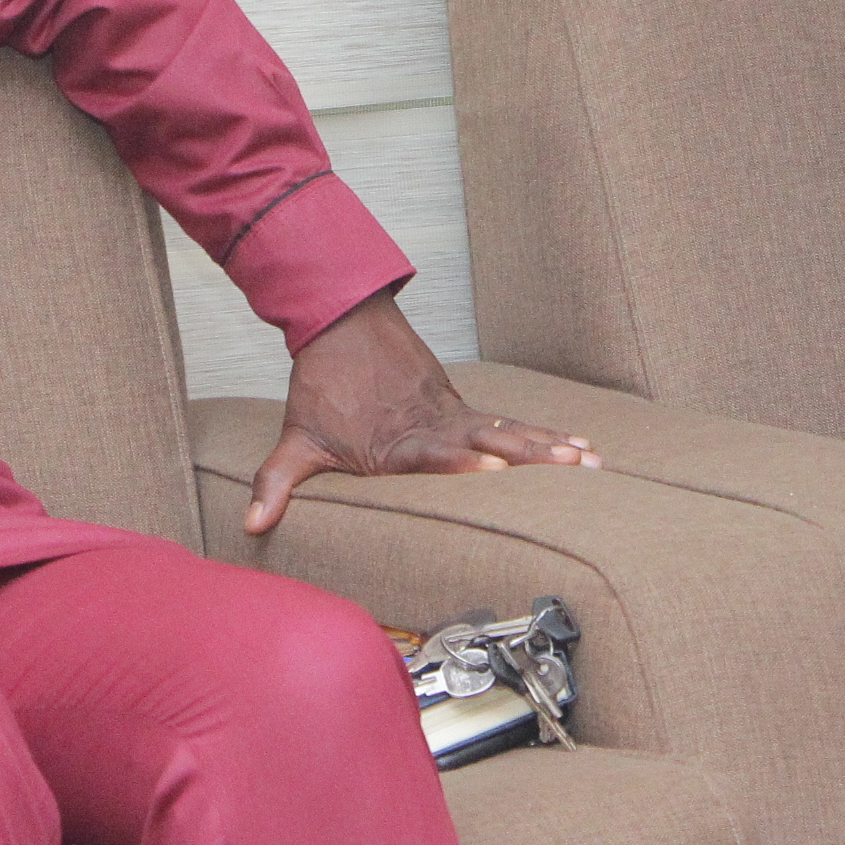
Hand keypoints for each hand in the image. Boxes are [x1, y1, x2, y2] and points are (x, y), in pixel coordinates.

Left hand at [243, 289, 599, 535]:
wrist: (340, 319)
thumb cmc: (321, 384)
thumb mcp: (295, 437)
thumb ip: (276, 482)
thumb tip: (250, 524)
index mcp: (398, 440)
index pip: (437, 455)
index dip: (466, 464)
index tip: (499, 471)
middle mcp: (434, 425)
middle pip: (490, 442)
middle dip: (534, 457)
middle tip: (576, 468)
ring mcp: (453, 413)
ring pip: (510, 431)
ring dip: (551, 447)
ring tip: (593, 461)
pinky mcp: (462, 405)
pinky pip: (509, 421)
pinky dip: (544, 432)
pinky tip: (578, 443)